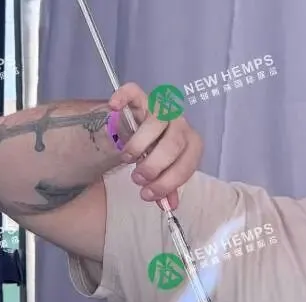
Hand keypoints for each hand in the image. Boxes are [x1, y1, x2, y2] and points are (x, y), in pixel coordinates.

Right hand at [108, 82, 202, 209]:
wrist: (141, 129)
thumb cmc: (156, 153)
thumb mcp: (163, 172)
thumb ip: (165, 188)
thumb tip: (168, 206)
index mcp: (191, 146)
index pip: (187, 165)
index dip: (167, 183)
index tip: (147, 194)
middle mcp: (180, 125)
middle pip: (174, 145)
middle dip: (154, 166)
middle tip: (137, 178)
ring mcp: (161, 109)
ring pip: (155, 123)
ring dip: (138, 145)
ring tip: (127, 159)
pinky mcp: (142, 97)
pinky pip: (134, 92)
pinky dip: (123, 97)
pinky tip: (114, 107)